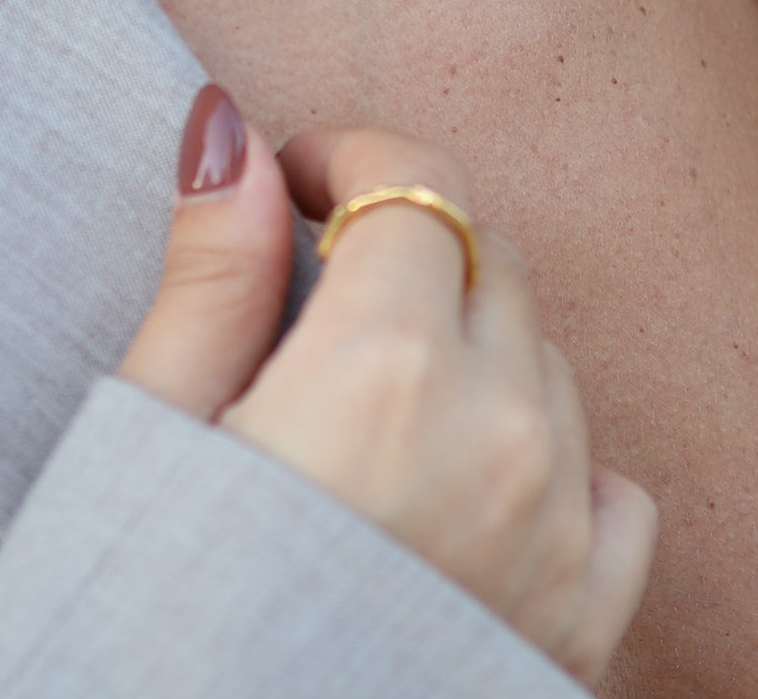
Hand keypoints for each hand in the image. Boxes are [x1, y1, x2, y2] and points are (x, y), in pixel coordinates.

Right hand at [117, 85, 656, 690]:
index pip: (413, 185)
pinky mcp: (578, 622)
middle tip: (313, 274)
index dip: (348, 155)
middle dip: (403, 234)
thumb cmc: (146, 627)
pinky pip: (610, 483)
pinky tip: (469, 471)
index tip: (294, 175)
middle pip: (484, 254)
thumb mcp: (149, 433)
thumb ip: (211, 273)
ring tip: (367, 385)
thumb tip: (229, 131)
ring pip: (546, 354)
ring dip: (470, 331)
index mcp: (384, 371)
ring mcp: (554, 534)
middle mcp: (498, 437)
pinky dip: (550, 446)